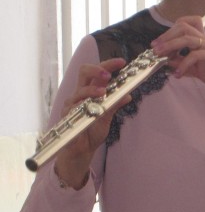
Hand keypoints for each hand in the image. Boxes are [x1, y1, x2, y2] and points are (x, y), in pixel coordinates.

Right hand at [53, 57, 128, 188]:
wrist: (81, 150)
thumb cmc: (92, 131)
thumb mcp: (108, 117)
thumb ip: (115, 104)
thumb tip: (129, 94)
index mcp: (90, 91)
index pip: (97, 72)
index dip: (108, 65)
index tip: (122, 62)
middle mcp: (80, 94)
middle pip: (84, 72)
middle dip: (97, 70)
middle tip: (109, 74)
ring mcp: (72, 104)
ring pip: (79, 90)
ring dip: (92, 90)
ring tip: (103, 92)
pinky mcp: (68, 116)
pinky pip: (74, 108)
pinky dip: (84, 106)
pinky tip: (92, 107)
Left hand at [150, 16, 204, 111]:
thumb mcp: (199, 71)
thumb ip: (184, 66)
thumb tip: (168, 63)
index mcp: (202, 42)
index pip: (184, 26)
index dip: (168, 33)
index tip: (158, 46)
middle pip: (183, 27)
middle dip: (166, 36)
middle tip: (155, 49)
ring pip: (187, 38)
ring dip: (170, 46)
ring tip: (161, 57)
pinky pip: (195, 55)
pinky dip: (183, 64)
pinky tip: (178, 74)